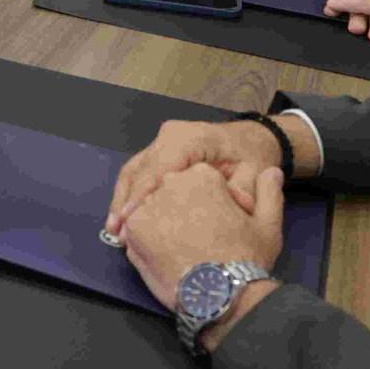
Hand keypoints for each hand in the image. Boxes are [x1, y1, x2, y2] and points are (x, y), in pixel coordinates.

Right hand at [108, 118, 283, 235]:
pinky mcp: (156, 153)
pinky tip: (122, 219)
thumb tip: (235, 205)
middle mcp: (170, 136)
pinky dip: (129, 196)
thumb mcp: (256, 171)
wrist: (249, 141)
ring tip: (114, 230)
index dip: (143, 194)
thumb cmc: (251, 157)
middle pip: (140, 169)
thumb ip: (244, 190)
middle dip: (126, 201)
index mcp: (191, 137)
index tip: (131, 219)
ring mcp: (160, 143)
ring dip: (122, 200)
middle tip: (117, 232)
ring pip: (133, 171)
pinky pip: (137, 173)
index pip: (160, 167)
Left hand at [122, 162, 283, 335]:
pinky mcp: (133, 229)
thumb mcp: (268, 225)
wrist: (222, 295)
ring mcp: (149, 205)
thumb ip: (270, 193)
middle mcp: (171, 183)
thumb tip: (271, 172)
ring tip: (180, 251)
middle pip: (171, 193)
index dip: (208, 204)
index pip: (196, 182)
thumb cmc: (247, 258)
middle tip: (196, 240)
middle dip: (180, 211)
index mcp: (202, 175)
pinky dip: (145, 242)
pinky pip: (135, 230)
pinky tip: (164, 257)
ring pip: (152, 210)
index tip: (215, 225)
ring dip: (161, 226)